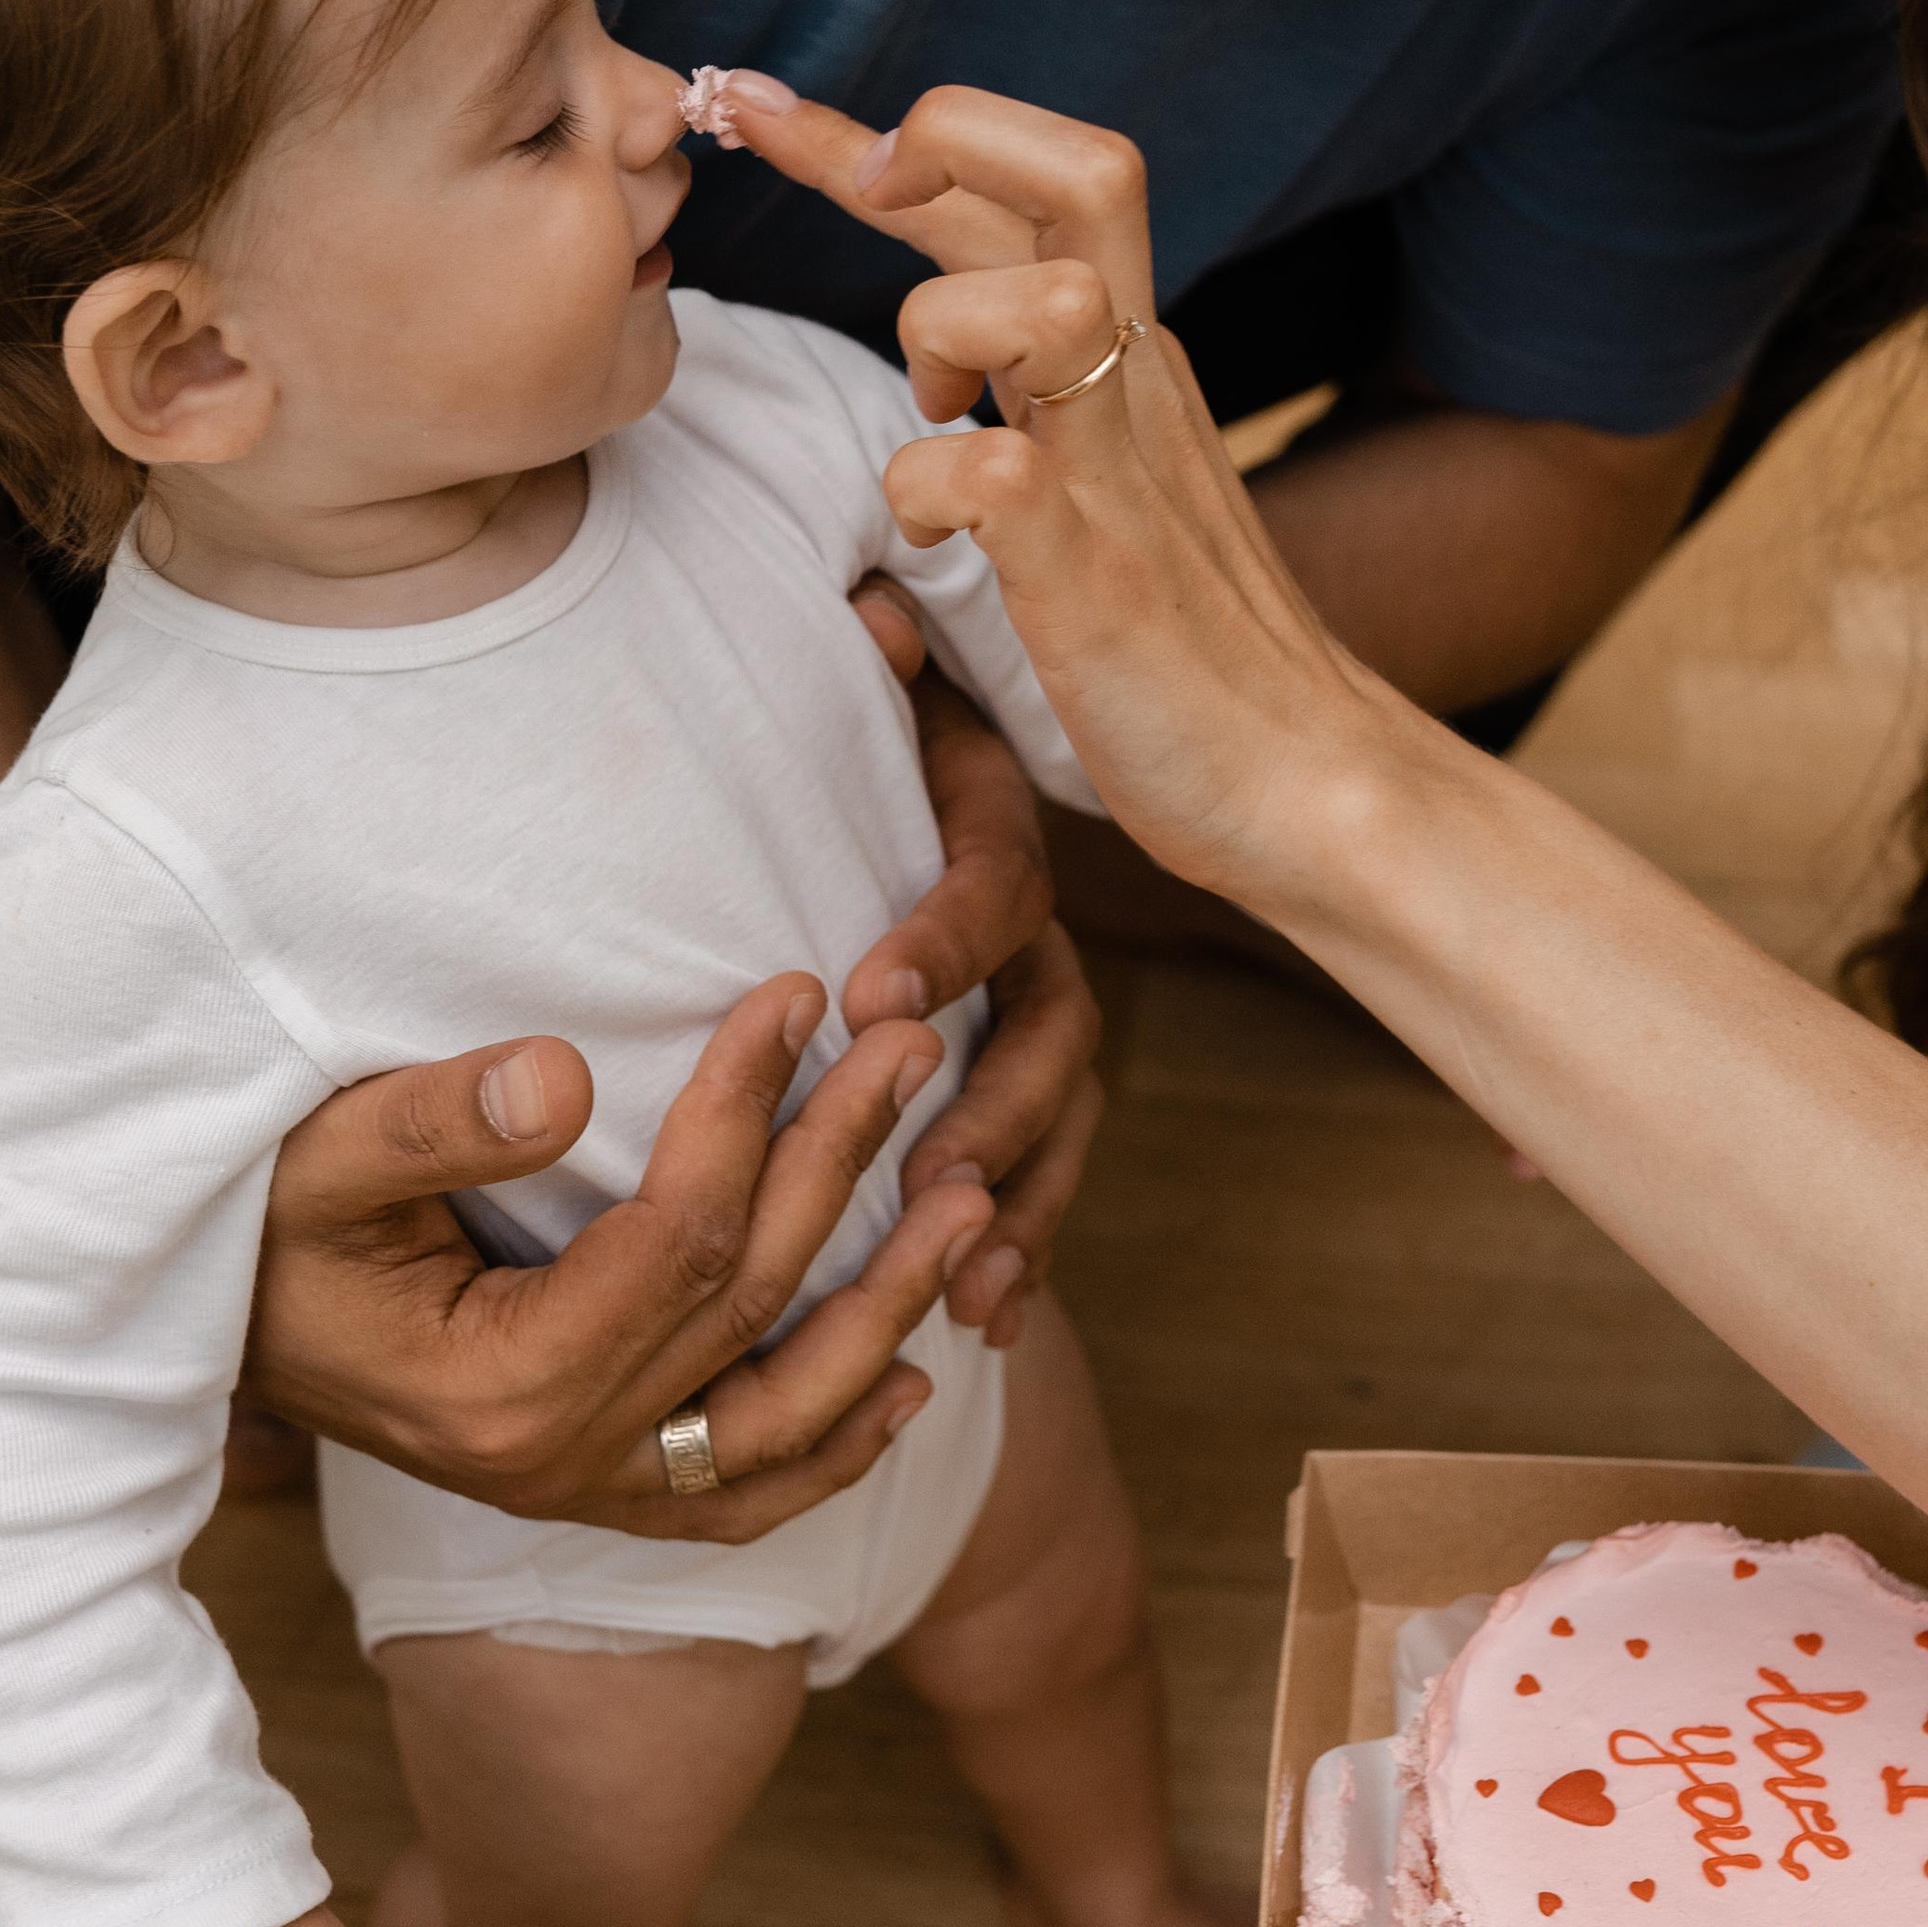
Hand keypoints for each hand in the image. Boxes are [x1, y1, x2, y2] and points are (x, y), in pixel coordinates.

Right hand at [248, 977, 997, 1530]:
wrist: (204, 1342)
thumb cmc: (253, 1234)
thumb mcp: (312, 1161)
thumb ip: (430, 1121)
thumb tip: (569, 1072)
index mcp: (498, 1384)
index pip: (676, 1238)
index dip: (749, 1109)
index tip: (797, 993)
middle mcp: (556, 1459)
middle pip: (748, 1304)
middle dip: (841, 1163)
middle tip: (916, 1047)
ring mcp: (583, 1491)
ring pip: (780, 1417)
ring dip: (885, 1306)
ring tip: (970, 1198)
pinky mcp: (595, 1494)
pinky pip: (742, 1495)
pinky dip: (835, 1450)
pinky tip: (908, 1381)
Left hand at [720, 76, 1383, 907]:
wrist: (1309, 785)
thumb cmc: (1191, 652)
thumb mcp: (1113, 482)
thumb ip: (1041, 401)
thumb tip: (942, 364)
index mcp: (1136, 354)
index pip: (1035, 181)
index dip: (889, 130)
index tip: (757, 113)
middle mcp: (1141, 383)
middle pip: (1082, 169)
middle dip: (929, 136)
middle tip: (847, 183)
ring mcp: (1124, 470)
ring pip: (1047, 294)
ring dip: (946, 323)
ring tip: (925, 409)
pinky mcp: (1096, 570)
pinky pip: (987, 470)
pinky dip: (924, 487)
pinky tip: (935, 531)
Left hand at [844, 642, 1102, 1348]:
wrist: (915, 765)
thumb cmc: (884, 733)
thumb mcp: (892, 686)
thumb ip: (888, 656)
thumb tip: (878, 603)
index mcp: (996, 835)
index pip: (989, 885)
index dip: (941, 938)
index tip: (869, 994)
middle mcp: (1038, 932)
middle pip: (1047, 1030)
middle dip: (993, 1115)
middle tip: (932, 1184)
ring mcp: (1040, 1014)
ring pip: (1058, 1118)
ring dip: (1019, 1205)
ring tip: (966, 1285)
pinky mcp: (1025, 1086)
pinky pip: (1044, 1176)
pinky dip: (1021, 1248)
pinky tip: (980, 1323)